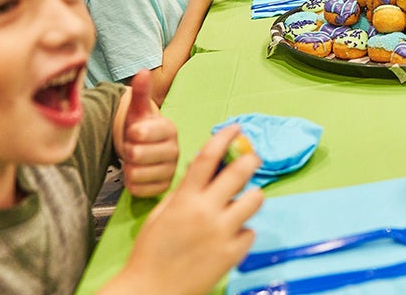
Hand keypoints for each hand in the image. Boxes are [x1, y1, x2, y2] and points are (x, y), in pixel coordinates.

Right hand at [104, 126, 262, 294]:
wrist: (151, 291)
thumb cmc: (152, 251)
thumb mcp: (161, 213)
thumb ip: (184, 191)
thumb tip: (203, 167)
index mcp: (185, 199)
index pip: (208, 158)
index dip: (224, 137)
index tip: (236, 128)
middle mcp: (206, 211)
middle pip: (240, 172)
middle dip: (251, 160)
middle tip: (253, 159)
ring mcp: (222, 232)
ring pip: (255, 199)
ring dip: (251, 196)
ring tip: (242, 202)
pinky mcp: (232, 253)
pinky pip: (250, 231)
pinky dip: (243, 230)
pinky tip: (231, 235)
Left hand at [118, 70, 178, 197]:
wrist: (146, 149)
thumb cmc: (141, 128)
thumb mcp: (139, 110)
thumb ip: (141, 92)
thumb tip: (142, 71)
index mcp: (169, 129)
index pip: (142, 133)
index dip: (131, 133)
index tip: (133, 131)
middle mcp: (175, 150)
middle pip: (136, 155)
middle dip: (128, 151)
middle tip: (132, 147)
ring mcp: (171, 170)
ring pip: (136, 174)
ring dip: (129, 168)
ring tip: (135, 161)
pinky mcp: (164, 187)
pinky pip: (138, 189)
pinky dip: (132, 183)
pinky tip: (137, 174)